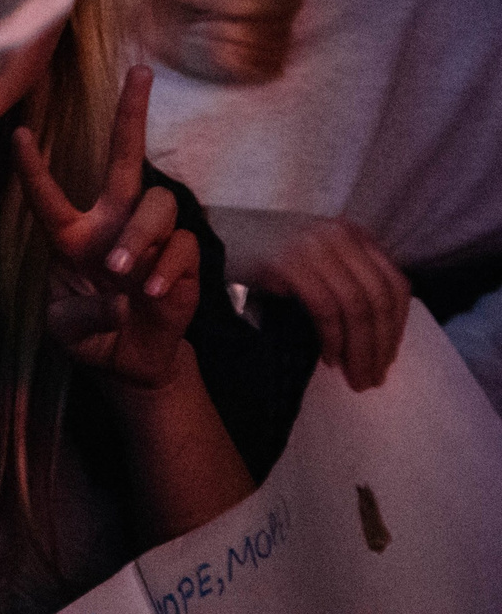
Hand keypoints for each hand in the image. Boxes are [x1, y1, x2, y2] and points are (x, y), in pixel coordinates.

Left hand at [16, 66, 202, 389]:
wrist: (130, 361)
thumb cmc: (89, 331)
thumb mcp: (65, 329)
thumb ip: (81, 315)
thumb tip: (118, 303)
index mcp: (72, 235)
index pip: (47, 195)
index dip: (32, 168)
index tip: (17, 134)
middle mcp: (111, 223)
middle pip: (124, 157)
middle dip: (132, 113)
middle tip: (139, 72)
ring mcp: (150, 237)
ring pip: (156, 205)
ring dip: (137, 238)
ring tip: (121, 276)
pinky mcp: (183, 259)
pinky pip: (181, 246)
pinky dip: (165, 268)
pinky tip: (151, 293)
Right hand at [209, 207, 411, 389]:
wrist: (217, 234)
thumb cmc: (265, 254)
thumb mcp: (316, 261)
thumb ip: (347, 280)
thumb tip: (378, 334)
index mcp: (352, 235)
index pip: (396, 284)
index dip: (397, 328)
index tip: (387, 358)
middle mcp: (337, 236)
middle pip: (378, 299)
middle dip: (380, 346)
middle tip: (371, 379)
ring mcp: (312, 247)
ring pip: (356, 307)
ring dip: (360, 350)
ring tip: (354, 377)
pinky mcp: (287, 262)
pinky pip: (325, 308)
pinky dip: (333, 338)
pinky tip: (328, 358)